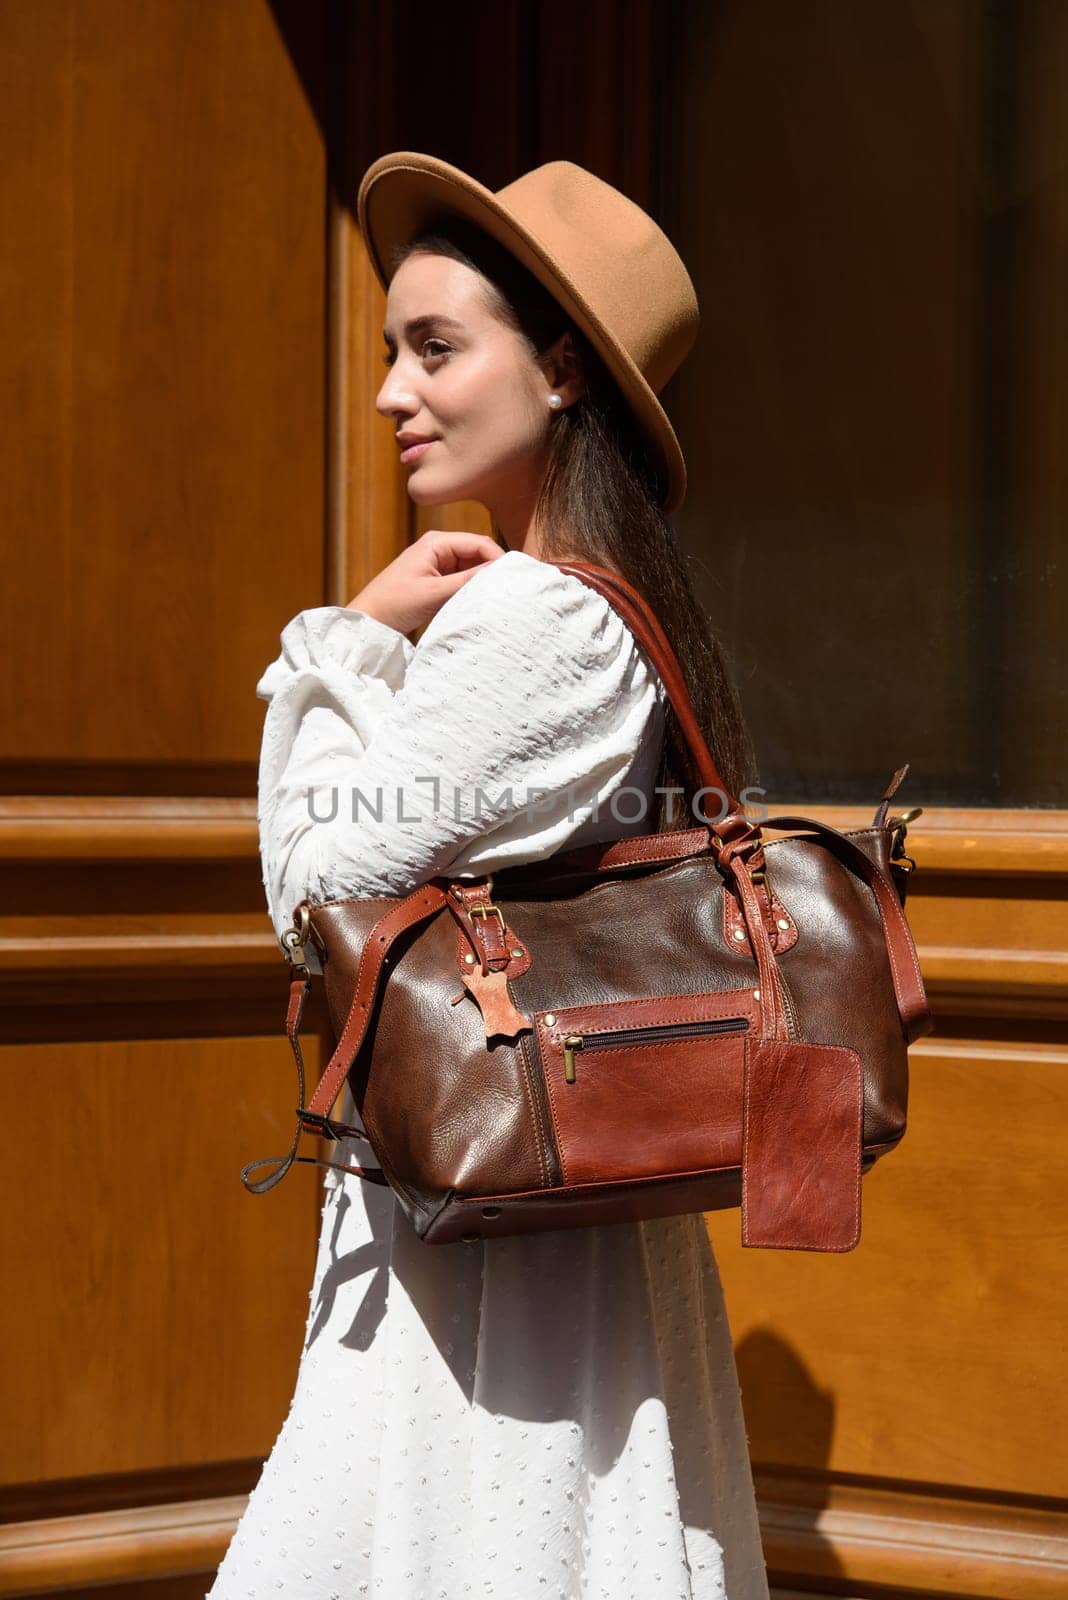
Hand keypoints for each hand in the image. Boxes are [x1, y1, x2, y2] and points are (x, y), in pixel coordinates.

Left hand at [346, 530, 506, 635]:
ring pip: (472, 568)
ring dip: (481, 580)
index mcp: (436, 542)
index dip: (498, 557)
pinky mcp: (437, 579)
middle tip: (507, 589)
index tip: (513, 577)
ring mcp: (438, 563)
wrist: (370, 620)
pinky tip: (478, 601)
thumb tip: (497, 572)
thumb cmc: (395, 602)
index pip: (478, 542)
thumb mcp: (434, 592)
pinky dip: (471, 588)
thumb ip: (466, 581)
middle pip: (477, 553)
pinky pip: (462, 580)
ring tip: (495, 596)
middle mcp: (439, 548)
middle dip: (491, 569)